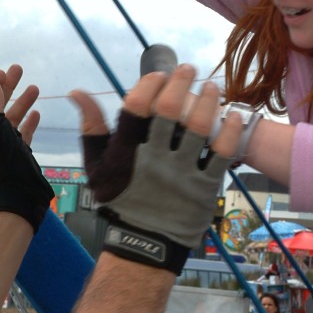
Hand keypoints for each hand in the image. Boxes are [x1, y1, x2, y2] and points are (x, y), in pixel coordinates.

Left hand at [0, 65, 53, 231]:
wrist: (18, 196)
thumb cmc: (4, 167)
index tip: (0, 73)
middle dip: (6, 87)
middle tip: (18, 69)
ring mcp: (5, 145)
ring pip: (12, 117)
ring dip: (22, 101)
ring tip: (34, 87)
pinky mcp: (20, 154)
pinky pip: (24, 133)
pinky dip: (30, 121)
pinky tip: (38, 113)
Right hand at [70, 65, 242, 270]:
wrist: (144, 244)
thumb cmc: (122, 199)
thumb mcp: (98, 166)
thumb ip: (91, 128)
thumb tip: (78, 92)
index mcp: (127, 150)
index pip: (137, 105)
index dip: (149, 83)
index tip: (158, 74)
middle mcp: (154, 158)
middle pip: (170, 109)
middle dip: (180, 82)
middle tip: (188, 68)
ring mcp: (181, 172)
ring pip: (198, 126)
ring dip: (207, 100)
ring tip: (211, 87)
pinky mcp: (205, 186)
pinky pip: (222, 152)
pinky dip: (231, 130)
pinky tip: (234, 115)